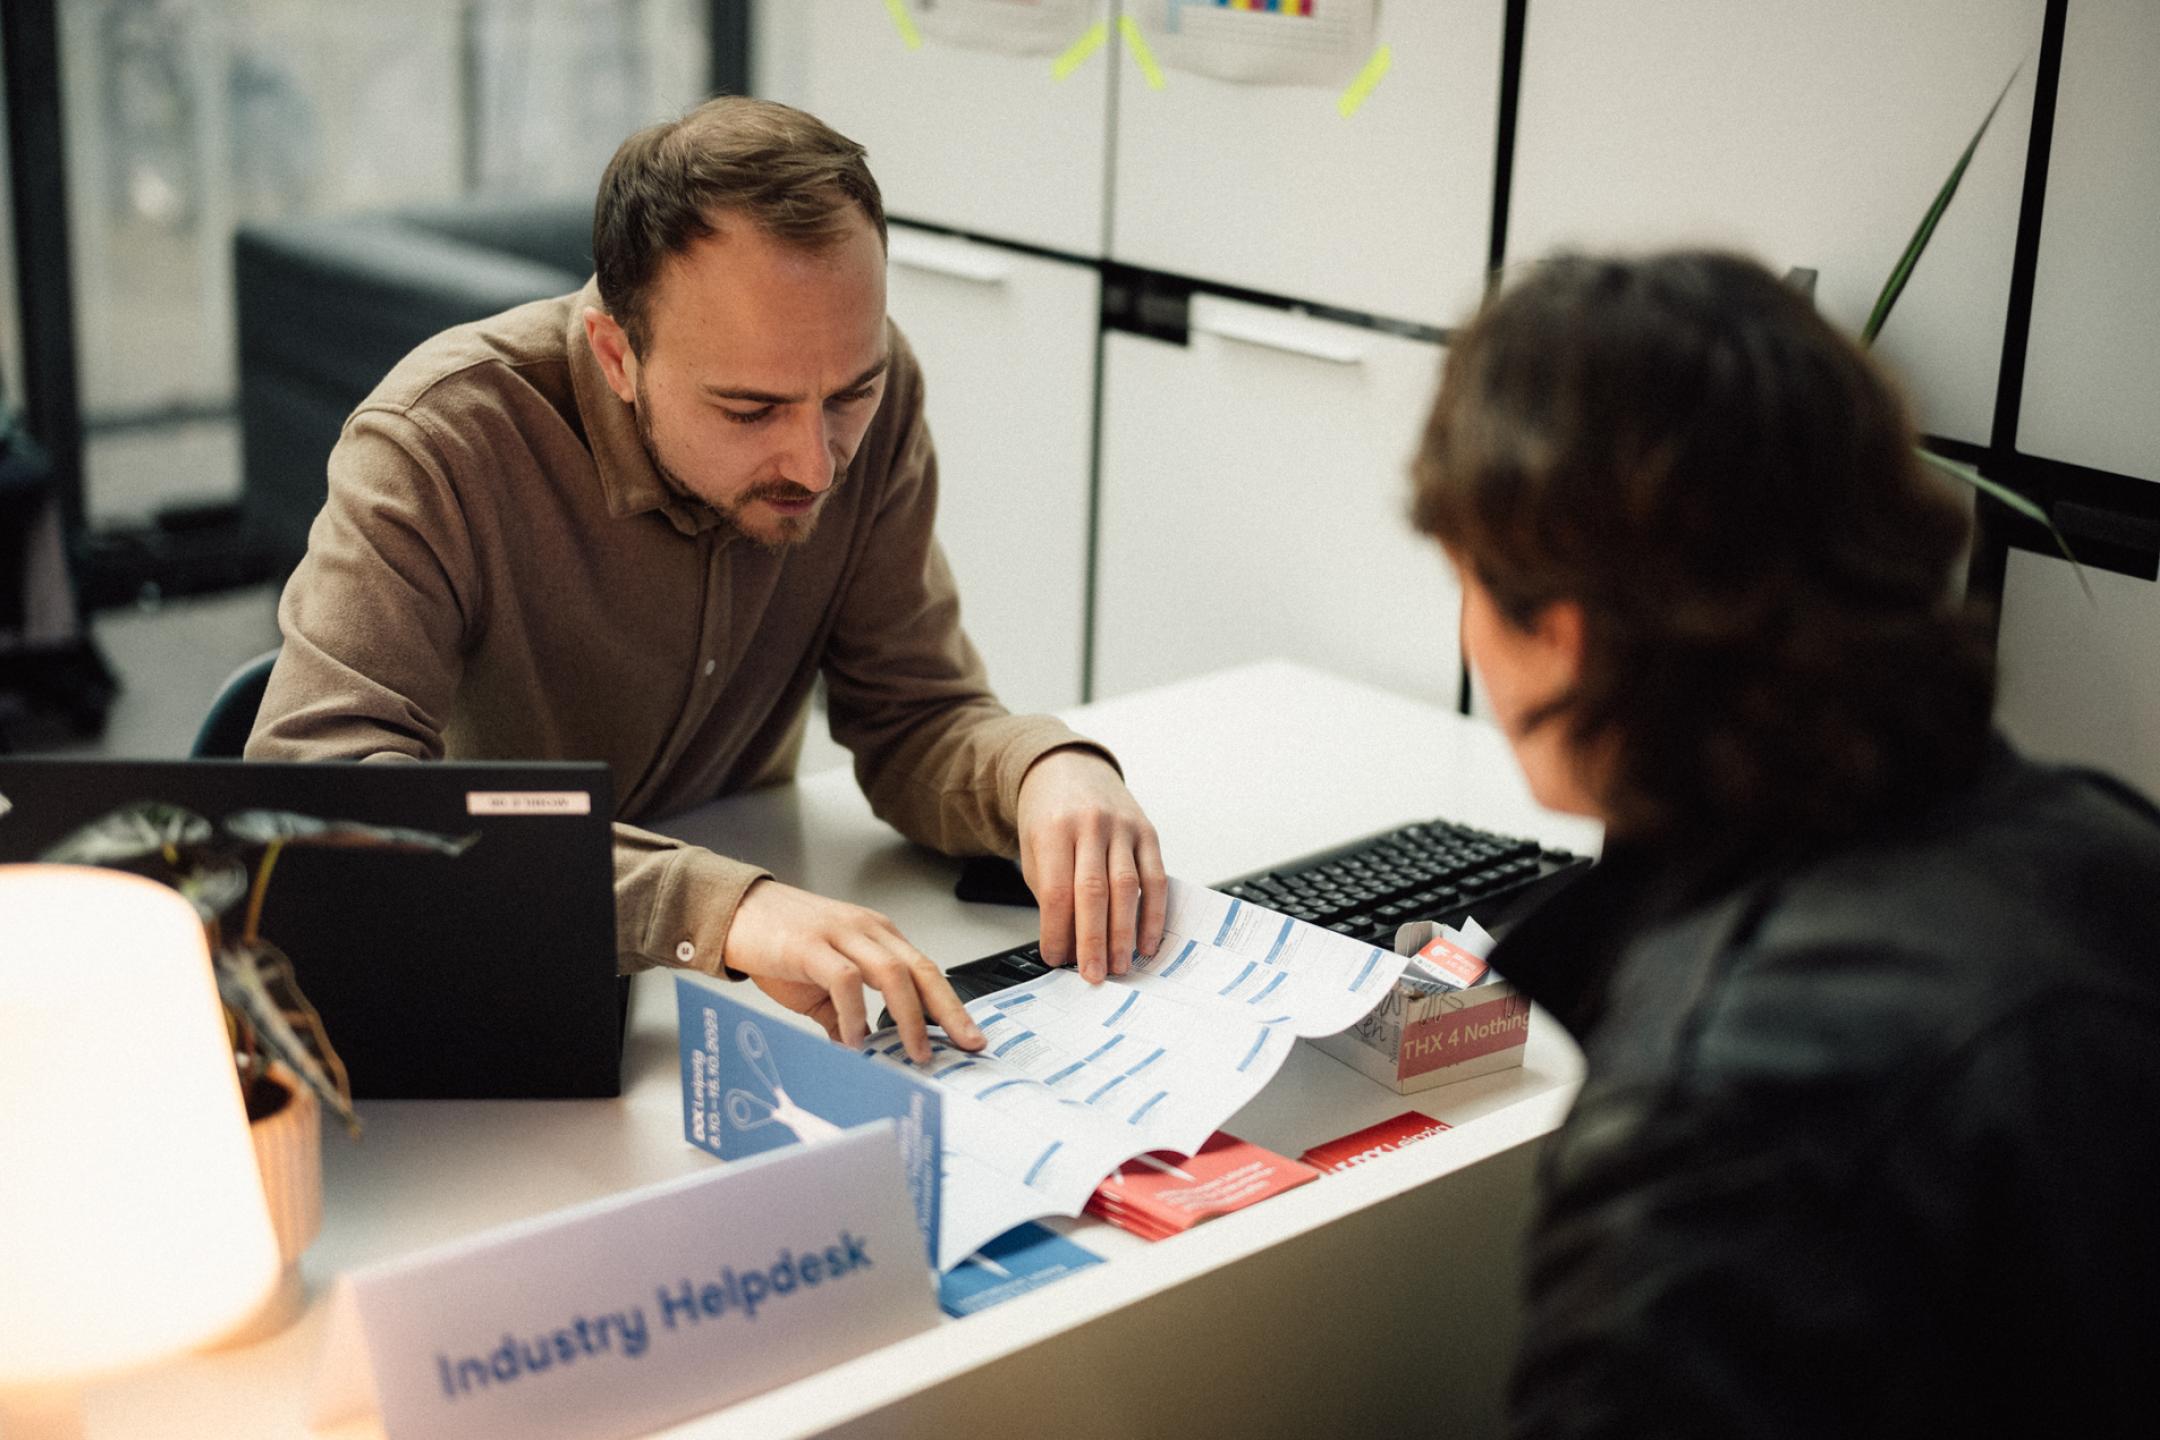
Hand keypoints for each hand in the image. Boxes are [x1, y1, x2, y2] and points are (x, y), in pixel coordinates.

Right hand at [721, 878, 983, 1062]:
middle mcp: (868, 931)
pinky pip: (845, 980)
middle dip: (948, 1011)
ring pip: (893, 973)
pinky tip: (855, 1040)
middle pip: (922, 970)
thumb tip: (862, 1054)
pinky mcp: (810, 944)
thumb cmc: (780, 943)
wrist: (735, 913)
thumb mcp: (821, 986)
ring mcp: (841, 934)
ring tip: (915, 1053)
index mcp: (878, 938)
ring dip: (908, 1017)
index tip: (969, 1036)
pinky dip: (855, 1013)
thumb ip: (844, 1016)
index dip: (951, 1005)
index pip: (926, 972)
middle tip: (965, 1044)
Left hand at [1016, 747, 1166, 982]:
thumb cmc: (1048, 816)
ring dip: (1125, 933)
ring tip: (1120, 964)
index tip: (1055, 958)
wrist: (1067, 768)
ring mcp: (1122, 828)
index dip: (1057, 931)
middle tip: (1094, 974)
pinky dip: (1154, 913)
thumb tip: (1068, 945)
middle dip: (1094, 941)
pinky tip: (1147, 939)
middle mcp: (1090, 826)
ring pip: (1127, 888)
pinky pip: (1155, 878)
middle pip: (1093, 892)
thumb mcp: (1034, 849)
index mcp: (1054, 830)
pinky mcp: (1147, 832)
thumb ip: (1050, 893)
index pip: (1057, 891)